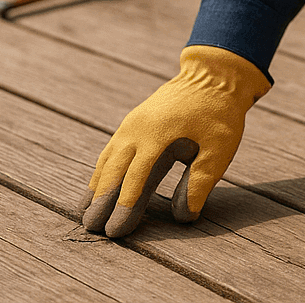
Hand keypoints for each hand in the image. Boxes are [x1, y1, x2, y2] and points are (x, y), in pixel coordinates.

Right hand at [81, 45, 269, 237]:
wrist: (214, 74)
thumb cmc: (220, 113)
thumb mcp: (219, 148)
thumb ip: (200, 181)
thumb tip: (184, 216)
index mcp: (159, 134)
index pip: (136, 177)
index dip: (125, 205)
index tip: (116, 230)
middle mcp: (138, 128)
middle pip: (114, 170)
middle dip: (102, 200)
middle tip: (92, 228)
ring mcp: (133, 123)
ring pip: (108, 159)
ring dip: (97, 186)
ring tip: (84, 212)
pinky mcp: (134, 121)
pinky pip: (112, 149)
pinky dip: (103, 169)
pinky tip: (97, 185)